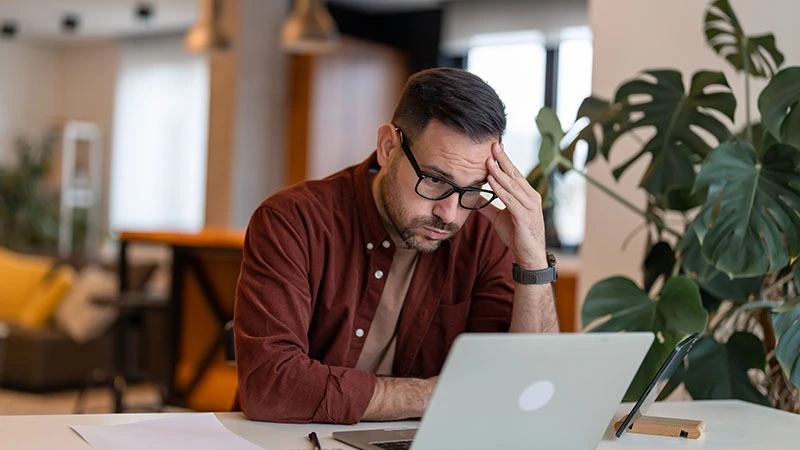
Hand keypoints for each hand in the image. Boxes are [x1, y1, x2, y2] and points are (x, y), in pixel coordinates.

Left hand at [479, 143, 547, 268]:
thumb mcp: (500, 218)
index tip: (495, 147)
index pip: (514, 174)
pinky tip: (491, 181)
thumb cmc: (517, 236)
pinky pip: (510, 200)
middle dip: (503, 160)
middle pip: (514, 175)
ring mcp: (530, 206)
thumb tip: (474, 197)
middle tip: (493, 145)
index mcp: (527, 195)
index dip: (504, 161)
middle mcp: (531, 197)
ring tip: (488, 161)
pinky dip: (500, 190)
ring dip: (499, 173)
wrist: (529, 256)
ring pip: (512, 186)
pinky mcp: (524, 216)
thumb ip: (488, 206)